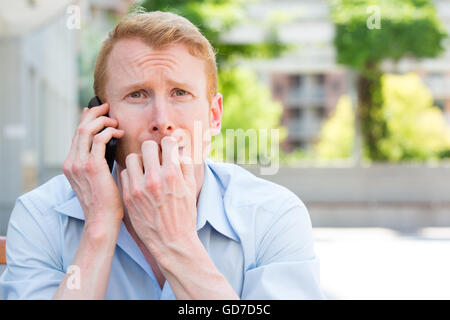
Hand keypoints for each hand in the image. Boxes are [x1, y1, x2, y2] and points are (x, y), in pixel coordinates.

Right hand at [63, 103, 124, 239]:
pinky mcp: (92, 166)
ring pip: (87, 130)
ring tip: (115, 121)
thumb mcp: (98, 179)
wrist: (102, 221)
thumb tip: (110, 148)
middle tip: (107, 107)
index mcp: (71, 165)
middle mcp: (71, 162)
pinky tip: (119, 133)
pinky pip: (99, 139)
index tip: (96, 111)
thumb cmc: (105, 203)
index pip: (77, 135)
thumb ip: (100, 163)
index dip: (86, 119)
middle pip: (80, 128)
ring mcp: (79, 164)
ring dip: (103, 121)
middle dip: (94, 114)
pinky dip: (109, 132)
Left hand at [120, 135, 196, 259]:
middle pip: (147, 146)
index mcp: (172, 174)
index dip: (169, 144)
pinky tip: (138, 181)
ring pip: (132, 158)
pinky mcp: (128, 197)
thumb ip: (186, 165)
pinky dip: (131, 174)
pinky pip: (124, 174)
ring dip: (140, 161)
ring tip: (145, 169)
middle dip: (153, 149)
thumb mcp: (191, 188)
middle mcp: (153, 178)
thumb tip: (180, 150)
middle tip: (155, 157)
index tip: (169, 149)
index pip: (166, 143)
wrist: (171, 242)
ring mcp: (138, 188)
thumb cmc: (184, 215)